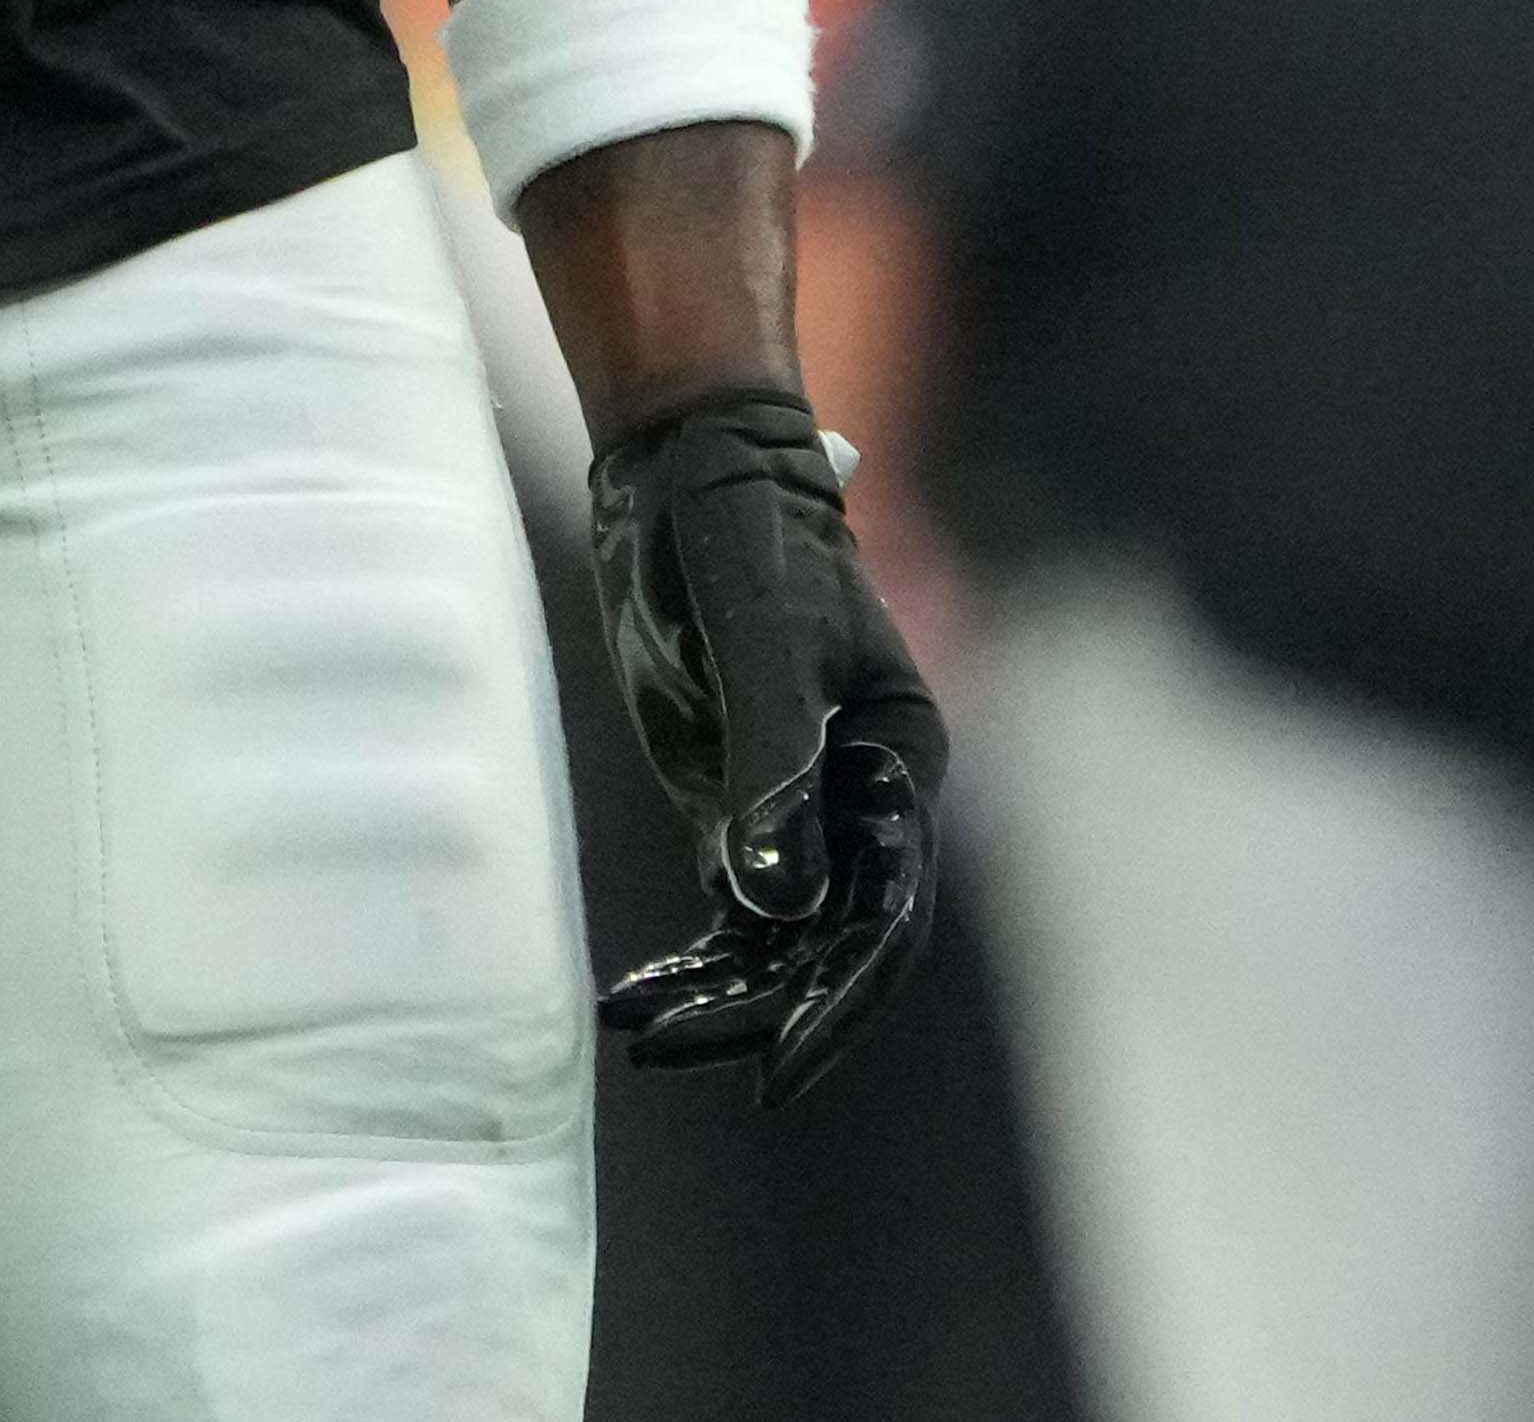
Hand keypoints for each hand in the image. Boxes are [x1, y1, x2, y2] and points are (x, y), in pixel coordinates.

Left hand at [584, 384, 951, 1102]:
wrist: (691, 468)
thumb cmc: (746, 535)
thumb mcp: (762, 641)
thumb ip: (773, 764)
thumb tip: (778, 905)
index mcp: (899, 766)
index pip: (884, 915)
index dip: (839, 999)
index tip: (782, 1064)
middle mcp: (859, 801)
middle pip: (827, 942)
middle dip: (763, 1010)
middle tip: (680, 1057)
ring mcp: (795, 803)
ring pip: (775, 935)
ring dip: (719, 994)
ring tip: (643, 1040)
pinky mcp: (734, 796)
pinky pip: (727, 903)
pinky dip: (689, 954)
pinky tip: (634, 997)